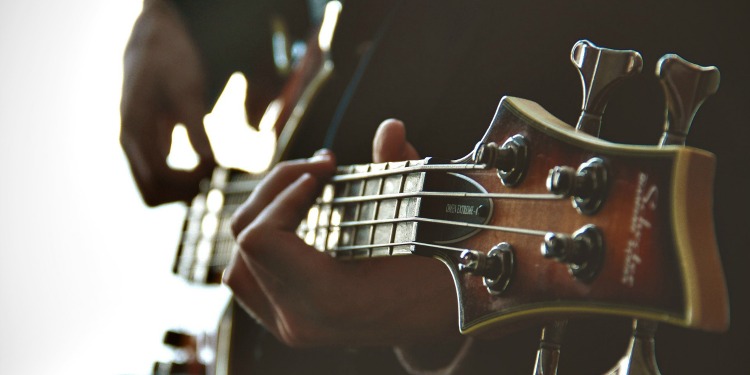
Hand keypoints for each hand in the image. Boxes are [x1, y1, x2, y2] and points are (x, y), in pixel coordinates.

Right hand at [120, 0, 214, 205]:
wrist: (153, 42)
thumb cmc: (171, 61)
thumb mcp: (188, 90)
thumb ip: (196, 127)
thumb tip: (210, 163)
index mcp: (135, 131)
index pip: (160, 178)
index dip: (191, 180)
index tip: (216, 164)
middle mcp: (129, 144)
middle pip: (152, 194)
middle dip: (185, 190)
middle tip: (215, 170)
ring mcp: (135, 146)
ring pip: (154, 190)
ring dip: (183, 188)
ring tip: (211, 168)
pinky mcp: (147, 145)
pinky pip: (160, 177)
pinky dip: (182, 179)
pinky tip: (206, 164)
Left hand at [223, 119, 461, 347]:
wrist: (448, 318)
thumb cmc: (444, 272)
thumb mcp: (428, 222)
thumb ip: (402, 173)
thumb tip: (389, 128)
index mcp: (330, 300)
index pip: (261, 239)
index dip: (284, 192)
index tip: (324, 170)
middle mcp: (301, 320)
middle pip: (246, 240)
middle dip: (278, 190)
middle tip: (321, 167)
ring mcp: (291, 326)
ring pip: (237, 263)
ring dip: (265, 216)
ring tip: (305, 191)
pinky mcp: (288, 323)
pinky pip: (248, 280)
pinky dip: (261, 245)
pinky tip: (295, 220)